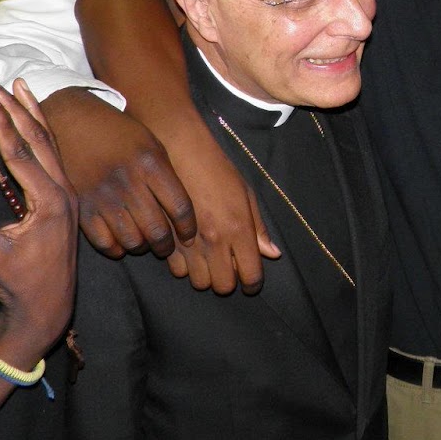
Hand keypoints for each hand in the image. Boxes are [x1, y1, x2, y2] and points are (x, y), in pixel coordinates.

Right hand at [0, 78, 78, 367]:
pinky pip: (53, 155)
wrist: (49, 306)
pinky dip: (41, 132)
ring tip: (19, 84)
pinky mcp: (63, 197)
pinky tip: (32, 116)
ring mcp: (66, 192)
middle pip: (37, 139)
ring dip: (32, 113)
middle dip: (14, 107)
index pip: (20, 152)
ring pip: (49, 143)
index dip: (2, 121)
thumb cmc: (18, 282)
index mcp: (49, 201)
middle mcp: (63, 190)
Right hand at [41, 86, 196, 258]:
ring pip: (132, 241)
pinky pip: (105, 243)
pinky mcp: (82, 207)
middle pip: (157, 230)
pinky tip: (121, 241)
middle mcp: (128, 182)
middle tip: (166, 246)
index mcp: (151, 163)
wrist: (72, 122)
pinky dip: (117, 248)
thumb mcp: (150, 142)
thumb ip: (166, 175)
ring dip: (142, 247)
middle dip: (166, 245)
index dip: (188, 228)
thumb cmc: (118, 133)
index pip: (180, 207)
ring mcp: (103, 197)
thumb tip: (181, 213)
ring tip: (143, 241)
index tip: (188, 237)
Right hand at [159, 131, 281, 293]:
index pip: (250, 276)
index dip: (252, 283)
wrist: (181, 153)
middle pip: (223, 286)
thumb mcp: (246, 195)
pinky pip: (177, 271)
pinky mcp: (167, 240)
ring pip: (199, 282)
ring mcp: (189, 243)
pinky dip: (185, 266)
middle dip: (228, 280)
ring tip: (207, 257)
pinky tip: (189, 251)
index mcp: (238, 229)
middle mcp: (214, 240)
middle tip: (227, 266)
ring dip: (205, 274)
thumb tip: (273, 254)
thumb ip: (259, 228)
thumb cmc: (219, 171)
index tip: (251, 280)